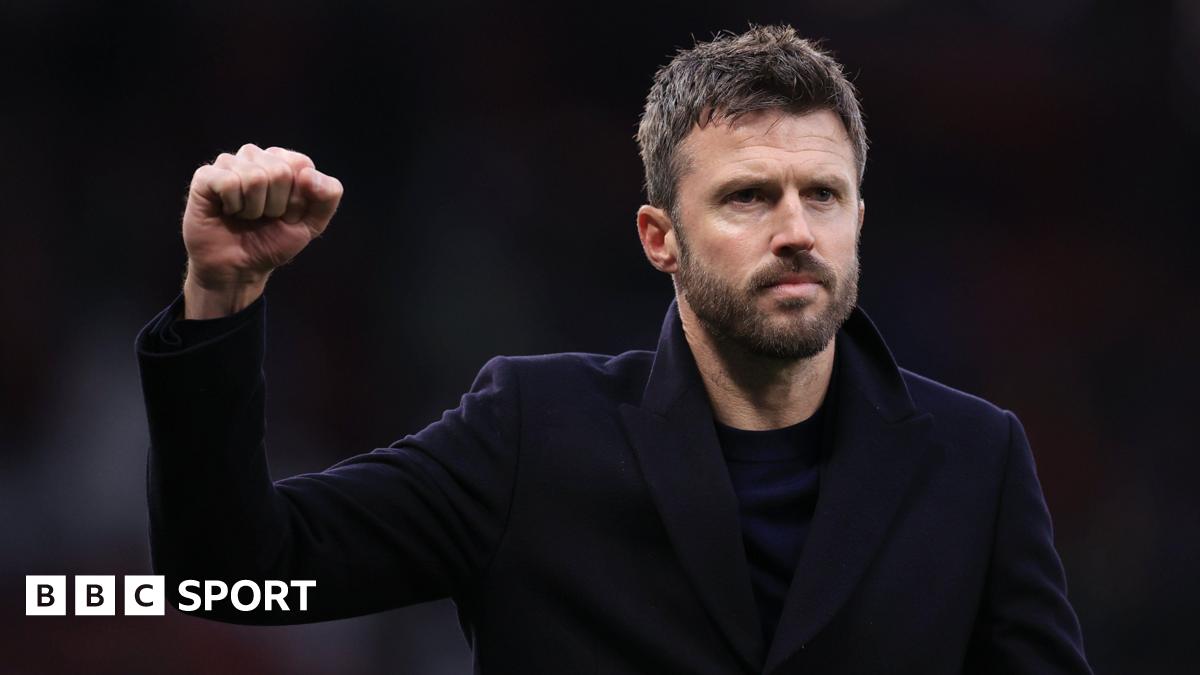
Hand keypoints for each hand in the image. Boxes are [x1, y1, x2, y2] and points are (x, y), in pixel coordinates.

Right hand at [180, 144, 343, 316]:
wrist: (238, 268)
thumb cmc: (272, 242)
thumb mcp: (311, 224)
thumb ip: (328, 196)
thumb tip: (308, 174)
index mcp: (284, 162)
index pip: (302, 166)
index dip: (297, 199)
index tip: (286, 214)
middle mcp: (257, 156)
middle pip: (279, 171)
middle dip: (276, 205)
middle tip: (263, 217)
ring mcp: (230, 163)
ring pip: (254, 177)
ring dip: (253, 209)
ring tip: (245, 215)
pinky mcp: (206, 175)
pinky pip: (228, 182)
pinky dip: (232, 206)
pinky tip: (227, 211)